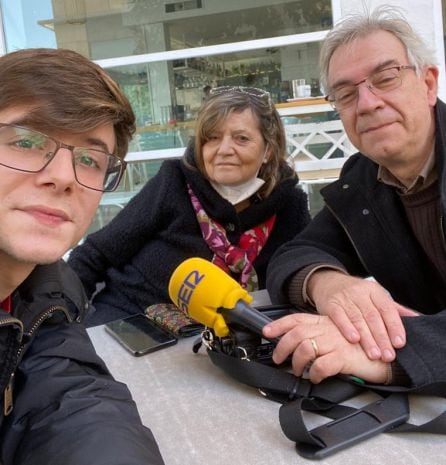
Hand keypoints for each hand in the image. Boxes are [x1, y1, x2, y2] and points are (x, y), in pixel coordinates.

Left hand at [263, 313, 387, 383]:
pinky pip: (321, 366)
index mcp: (325, 322)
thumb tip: (297, 343)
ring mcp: (336, 342)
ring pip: (305, 348)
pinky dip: (314, 373)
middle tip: (278, 358)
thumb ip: (320, 334)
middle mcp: (328, 329)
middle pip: (296, 333)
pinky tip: (316, 377)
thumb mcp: (337, 334)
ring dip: (297, 362)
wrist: (386, 354)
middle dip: (282, 346)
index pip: (296, 319)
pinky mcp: (344, 357)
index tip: (266, 331)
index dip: (279, 324)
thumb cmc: (360, 346)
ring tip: (298, 371)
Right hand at [307, 270, 417, 361]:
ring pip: (358, 319)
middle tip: (388, 356)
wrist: (328, 282)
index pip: (387, 309)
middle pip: (373, 317)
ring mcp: (344, 298)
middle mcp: (360, 293)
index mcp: (374, 291)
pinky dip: (347, 328)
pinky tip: (354, 339)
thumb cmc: (356, 294)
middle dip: (381, 337)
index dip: (394, 326)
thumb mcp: (375, 296)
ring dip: (367, 338)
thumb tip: (417, 318)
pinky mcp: (331, 304)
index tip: (399, 343)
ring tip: (374, 354)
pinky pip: (339, 317)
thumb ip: (394, 309)